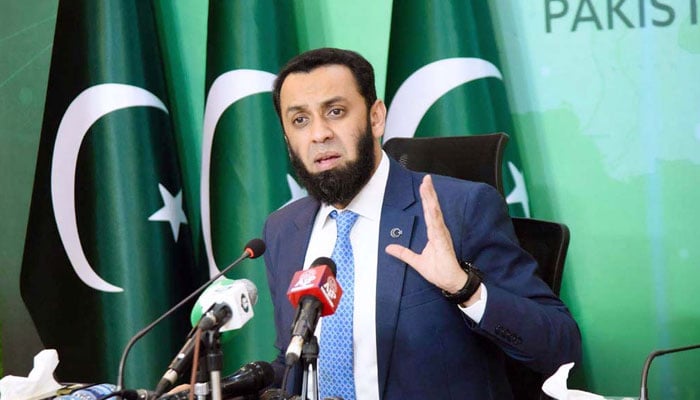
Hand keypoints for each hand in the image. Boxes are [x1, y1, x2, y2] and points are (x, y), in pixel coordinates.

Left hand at [385, 175, 468, 293]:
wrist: (450, 282)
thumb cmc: (439, 271)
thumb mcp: (416, 261)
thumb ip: (403, 253)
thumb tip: (389, 248)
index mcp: (434, 233)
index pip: (429, 212)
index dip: (426, 198)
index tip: (424, 185)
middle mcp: (439, 231)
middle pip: (433, 208)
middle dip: (429, 193)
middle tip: (426, 179)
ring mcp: (442, 235)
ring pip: (435, 214)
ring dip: (431, 200)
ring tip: (428, 187)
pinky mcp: (444, 242)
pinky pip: (438, 227)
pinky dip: (435, 216)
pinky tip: (433, 208)